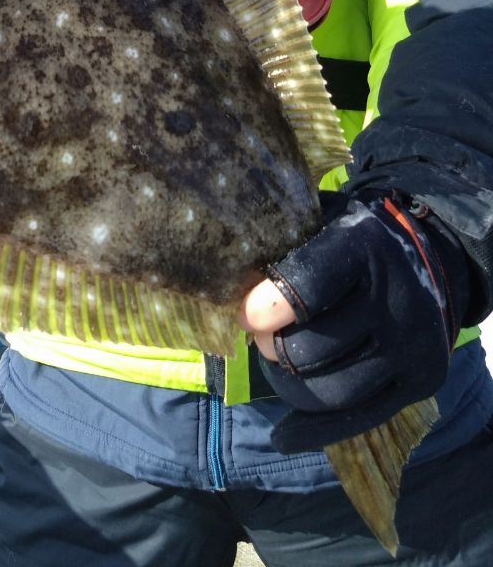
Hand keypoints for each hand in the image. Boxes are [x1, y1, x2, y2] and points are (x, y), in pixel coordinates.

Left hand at [238, 194, 464, 452]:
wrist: (431, 260)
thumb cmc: (352, 241)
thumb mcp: (321, 224)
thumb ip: (282, 251)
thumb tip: (227, 294)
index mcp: (365, 248)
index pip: (308, 288)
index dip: (265, 308)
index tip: (242, 317)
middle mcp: (395, 299)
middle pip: (311, 349)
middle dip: (272, 349)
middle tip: (260, 338)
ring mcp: (412, 346)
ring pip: (331, 391)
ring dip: (290, 385)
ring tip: (279, 365)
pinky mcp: (421, 383)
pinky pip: (359, 419)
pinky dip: (314, 430)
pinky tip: (283, 435)